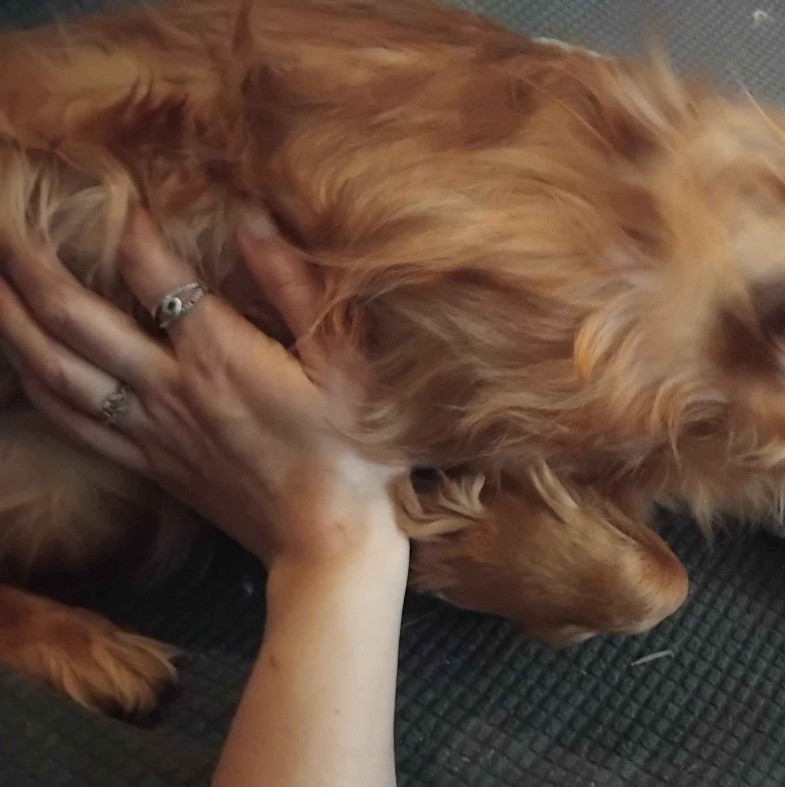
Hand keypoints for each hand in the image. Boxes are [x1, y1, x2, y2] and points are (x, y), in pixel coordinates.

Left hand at [0, 208, 406, 570]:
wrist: (330, 543)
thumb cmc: (356, 451)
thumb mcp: (348, 362)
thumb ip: (296, 288)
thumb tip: (253, 218)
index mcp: (221, 357)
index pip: (151, 271)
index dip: (126, 222)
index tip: (115, 184)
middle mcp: (170, 389)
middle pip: (72, 317)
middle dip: (27, 262)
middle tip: (0, 220)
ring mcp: (152, 429)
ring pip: (53, 369)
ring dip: (9, 319)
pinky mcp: (150, 463)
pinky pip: (72, 422)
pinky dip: (34, 386)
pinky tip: (18, 361)